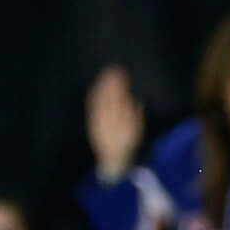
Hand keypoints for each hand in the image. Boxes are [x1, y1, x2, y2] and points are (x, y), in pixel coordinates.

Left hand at [86, 65, 145, 179]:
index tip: (122, 74)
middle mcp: (110, 124)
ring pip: (100, 102)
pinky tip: (95, 88)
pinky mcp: (93, 125)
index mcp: (123, 124)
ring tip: (105, 74)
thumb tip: (137, 101)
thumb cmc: (129, 143)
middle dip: (111, 83)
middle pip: (109, 99)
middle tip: (113, 69)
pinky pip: (92, 109)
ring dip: (102, 87)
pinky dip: (94, 97)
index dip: (120, 87)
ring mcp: (100, 124)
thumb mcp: (137, 131)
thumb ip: (137, 117)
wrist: (114, 159)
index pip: (120, 101)